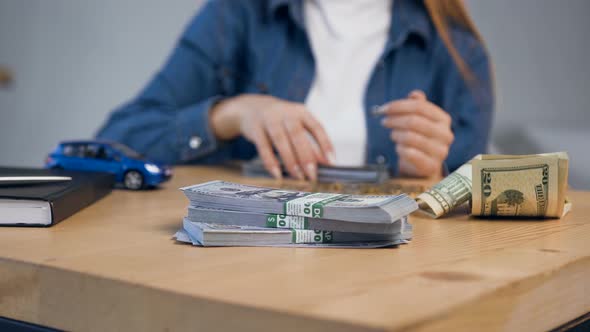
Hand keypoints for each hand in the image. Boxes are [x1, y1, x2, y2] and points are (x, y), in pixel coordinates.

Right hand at [210, 94, 334, 180]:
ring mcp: (269, 119)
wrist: (250, 107)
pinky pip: (263, 147)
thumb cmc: (280, 120)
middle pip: (298, 135)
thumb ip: (309, 142)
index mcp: (301, 112)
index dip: (325, 145)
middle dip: (306, 157)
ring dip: (291, 161)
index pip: (317, 127)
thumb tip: (323, 163)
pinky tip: (277, 175)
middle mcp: (286, 113)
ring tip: (298, 177)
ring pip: (281, 141)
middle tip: (312, 175)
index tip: (330, 162)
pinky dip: (271, 162)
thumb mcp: (296, 126)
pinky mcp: (255, 128)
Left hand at [380, 90, 453, 177]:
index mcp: (443, 119)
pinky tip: (399, 148)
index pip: (419, 106)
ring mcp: (440, 151)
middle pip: (413, 121)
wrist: (423, 167)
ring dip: (396, 135)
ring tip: (393, 135)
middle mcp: (445, 134)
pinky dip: (400, 149)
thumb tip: (415, 94)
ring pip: (410, 137)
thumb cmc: (419, 139)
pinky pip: (409, 153)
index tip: (383, 109)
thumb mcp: (419, 120)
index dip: (398, 106)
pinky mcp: (431, 166)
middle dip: (394, 120)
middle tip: (384, 121)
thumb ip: (418, 106)